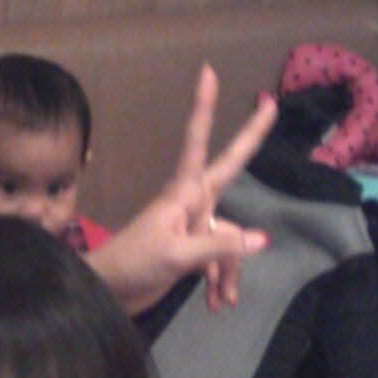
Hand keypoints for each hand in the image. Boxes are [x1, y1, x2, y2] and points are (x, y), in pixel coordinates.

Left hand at [91, 66, 276, 313]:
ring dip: (230, 270)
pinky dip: (221, 282)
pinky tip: (216, 304)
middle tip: (269, 105)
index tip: (208, 72)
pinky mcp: (191, 250)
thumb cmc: (134, 263)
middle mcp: (191, 203)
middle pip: (228, 171)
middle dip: (247, 141)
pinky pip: (220, 260)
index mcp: (183, 193)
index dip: (204, 108)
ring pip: (230, 237)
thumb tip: (261, 238)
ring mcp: (192, 226)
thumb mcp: (178, 254)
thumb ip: (220, 244)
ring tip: (221, 300)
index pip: (198, 142)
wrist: (107, 294)